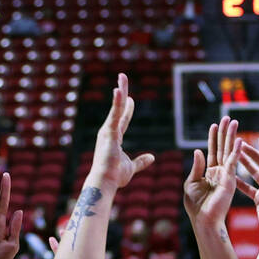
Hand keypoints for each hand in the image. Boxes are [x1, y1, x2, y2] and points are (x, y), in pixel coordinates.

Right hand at [90, 73, 154, 190]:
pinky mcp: (108, 132)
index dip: (127, 109)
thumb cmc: (115, 176)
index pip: (122, 119)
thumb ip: (141, 161)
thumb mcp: (132, 167)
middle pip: (117, 108)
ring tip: (122, 77)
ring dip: (120, 91)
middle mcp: (109, 132)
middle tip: (123, 77)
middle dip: (121, 92)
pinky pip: (114, 114)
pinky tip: (119, 90)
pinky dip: (117, 102)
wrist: (106, 182)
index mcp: (114, 139)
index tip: (130, 98)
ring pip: (116, 107)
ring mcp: (108, 131)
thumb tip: (152, 157)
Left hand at [183, 117, 242, 231]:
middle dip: (225, 133)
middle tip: (228, 118)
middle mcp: (220, 172)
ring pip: (229, 151)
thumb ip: (196, 167)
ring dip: (232, 136)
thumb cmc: (196, 205)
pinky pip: (233, 162)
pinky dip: (236, 151)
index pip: (212, 151)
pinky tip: (239, 140)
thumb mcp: (191, 183)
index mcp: (210, 172)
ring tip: (234, 122)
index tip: (214, 125)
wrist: (203, 220)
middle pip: (223, 148)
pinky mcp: (230, 180)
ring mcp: (226, 175)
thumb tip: (197, 150)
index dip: (213, 138)